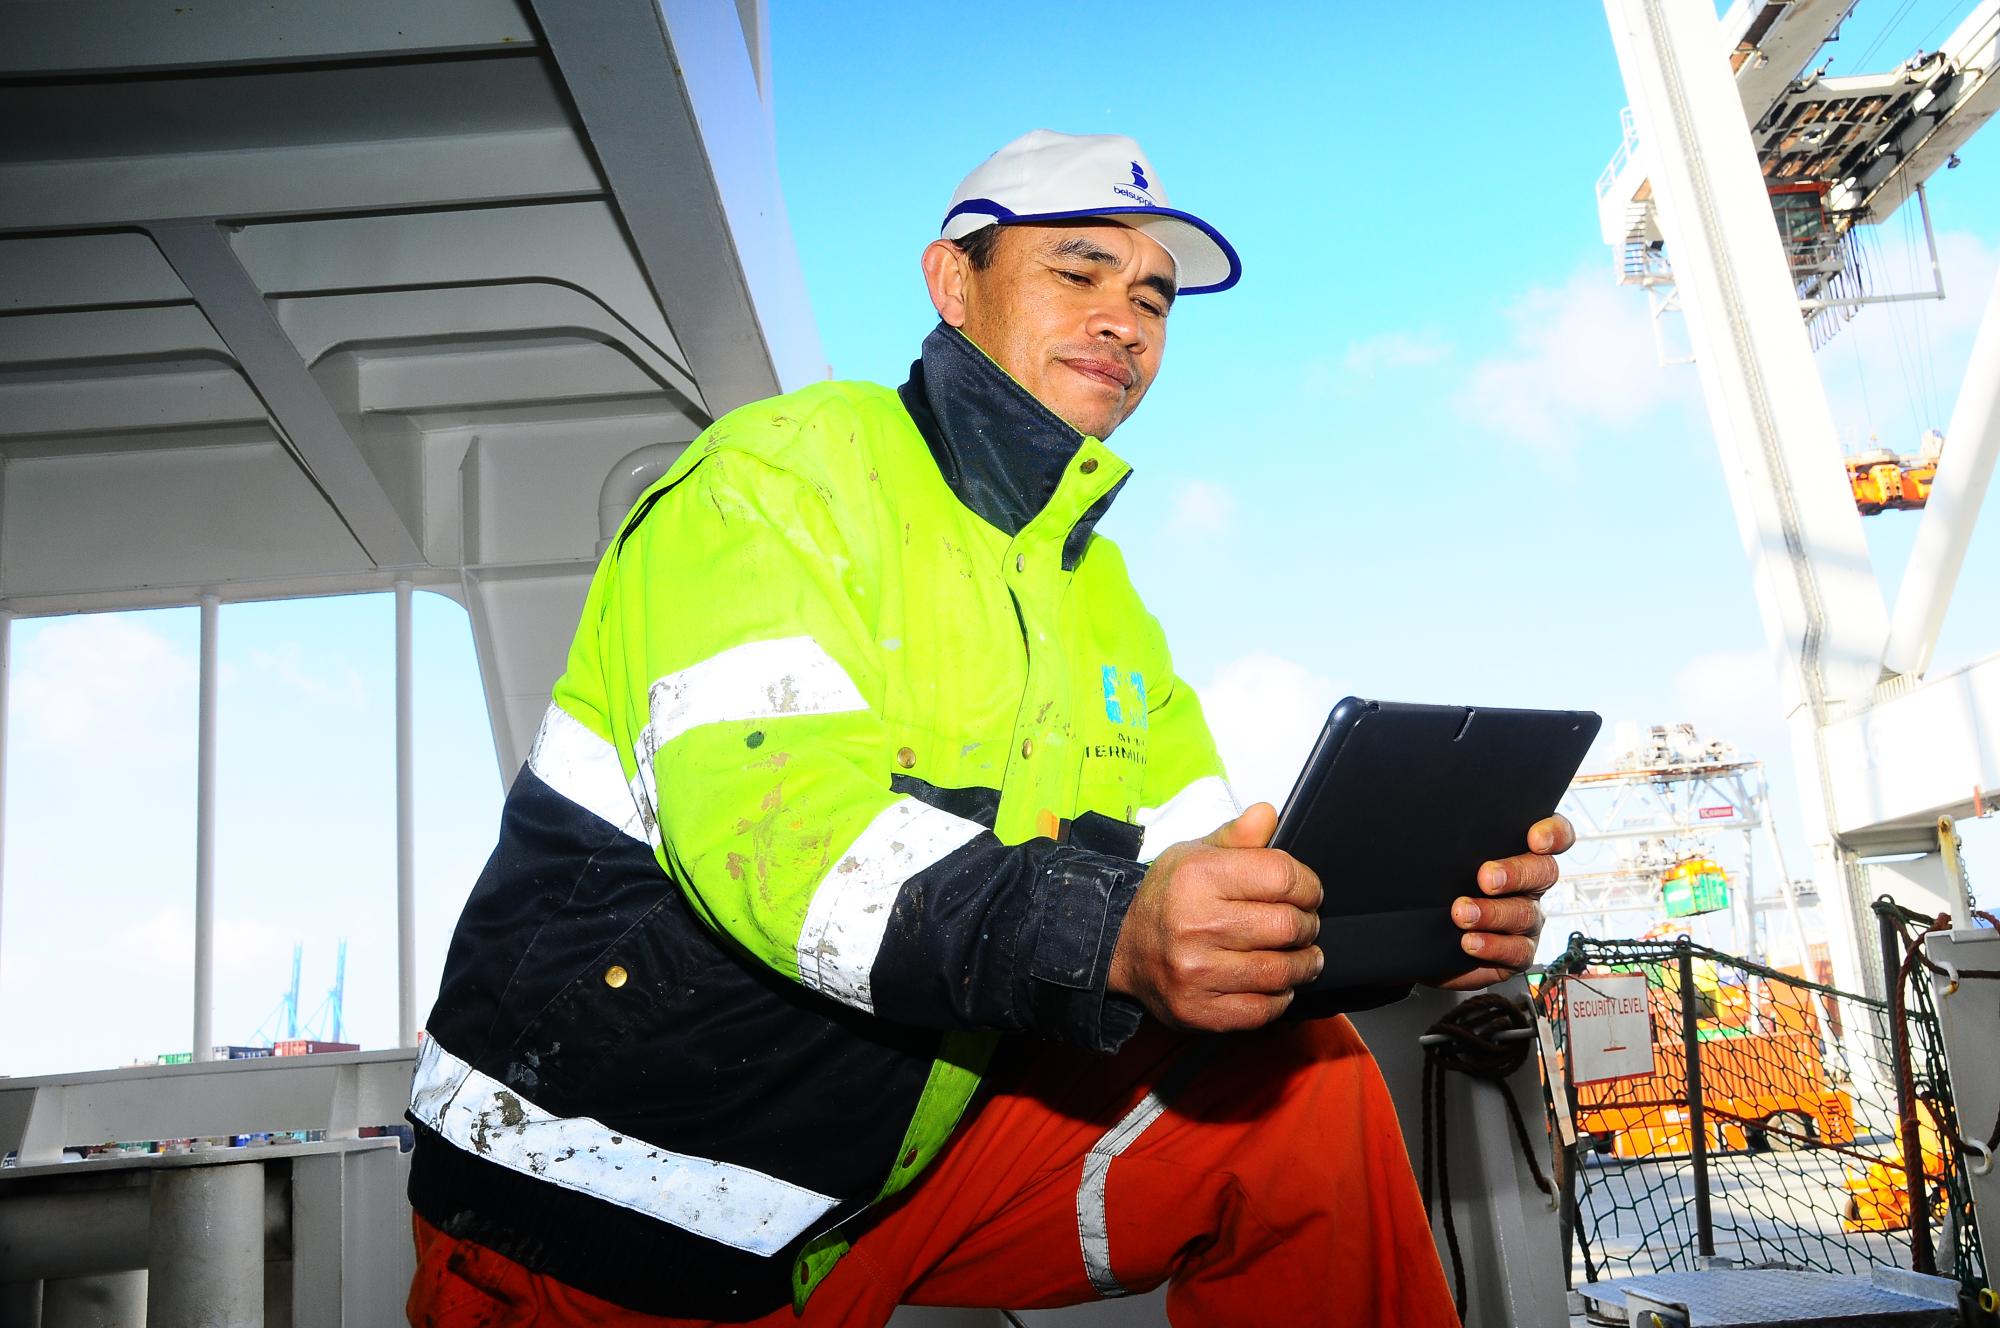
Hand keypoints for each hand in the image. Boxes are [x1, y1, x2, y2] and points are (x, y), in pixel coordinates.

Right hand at [1107, 802, 1323, 1031]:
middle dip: (1307, 924)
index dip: (1308, 885)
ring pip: (1281, 971)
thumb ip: (1237, 835)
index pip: (1282, 877)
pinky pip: (1263, 1009)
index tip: (1307, 892)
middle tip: (1303, 924)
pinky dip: (1280, 996)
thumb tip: (1267, 813)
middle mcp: (1195, 925)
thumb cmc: (1167, 898)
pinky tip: (1275, 982)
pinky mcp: (1200, 1011)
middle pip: (1287, 926)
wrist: (1122, 948)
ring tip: (1301, 955)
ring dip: (1303, 963)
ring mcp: (1196, 973)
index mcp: (1198, 877)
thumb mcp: (1195, 854)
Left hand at [1431, 814, 1575, 989]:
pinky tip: (1469, 942)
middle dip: (1515, 873)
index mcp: (1519, 856)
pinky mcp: (1519, 954)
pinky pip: (1517, 951)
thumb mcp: (1444, 866)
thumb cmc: (1438, 893)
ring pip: (1525, 913)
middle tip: (1485, 878)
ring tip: (1462, 913)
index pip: (1554, 837)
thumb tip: (1435, 833)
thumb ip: (1453, 848)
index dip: (1553, 834)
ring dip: (1492, 912)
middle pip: (1543, 872)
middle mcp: (1530, 887)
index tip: (1535, 838)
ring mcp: (1528, 921)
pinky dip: (1492, 946)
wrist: (1423, 943)